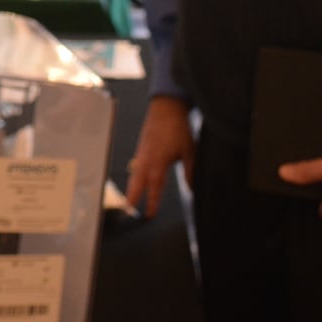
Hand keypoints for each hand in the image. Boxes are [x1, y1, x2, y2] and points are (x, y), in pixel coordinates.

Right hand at [124, 95, 193, 218]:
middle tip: (128, 210)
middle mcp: (147, 157)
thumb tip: (193, 188)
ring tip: (129, 200)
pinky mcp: (142, 146)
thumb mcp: (189, 150)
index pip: (155, 185)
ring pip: (135, 173)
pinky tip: (137, 180)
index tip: (150, 214)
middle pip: (137, 181)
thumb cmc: (178, 128)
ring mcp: (142, 151)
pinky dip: (135, 175)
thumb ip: (190, 171)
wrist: (166, 107)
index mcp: (159, 159)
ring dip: (133, 186)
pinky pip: (136, 164)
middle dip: (132, 196)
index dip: (152, 201)